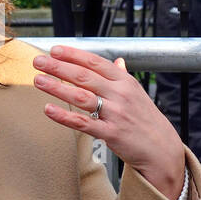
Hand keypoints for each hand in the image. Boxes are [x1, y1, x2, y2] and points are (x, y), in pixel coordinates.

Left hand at [33, 45, 185, 199]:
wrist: (162, 149)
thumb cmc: (146, 120)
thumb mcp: (138, 94)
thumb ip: (123, 76)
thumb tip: (118, 61)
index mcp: (125, 81)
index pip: (95, 62)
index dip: (73, 54)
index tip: (54, 50)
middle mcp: (120, 94)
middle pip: (84, 76)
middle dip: (58, 66)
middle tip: (38, 61)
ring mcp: (116, 114)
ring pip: (81, 96)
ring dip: (57, 87)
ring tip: (38, 80)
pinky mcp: (111, 134)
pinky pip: (83, 123)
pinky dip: (64, 116)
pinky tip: (48, 109)